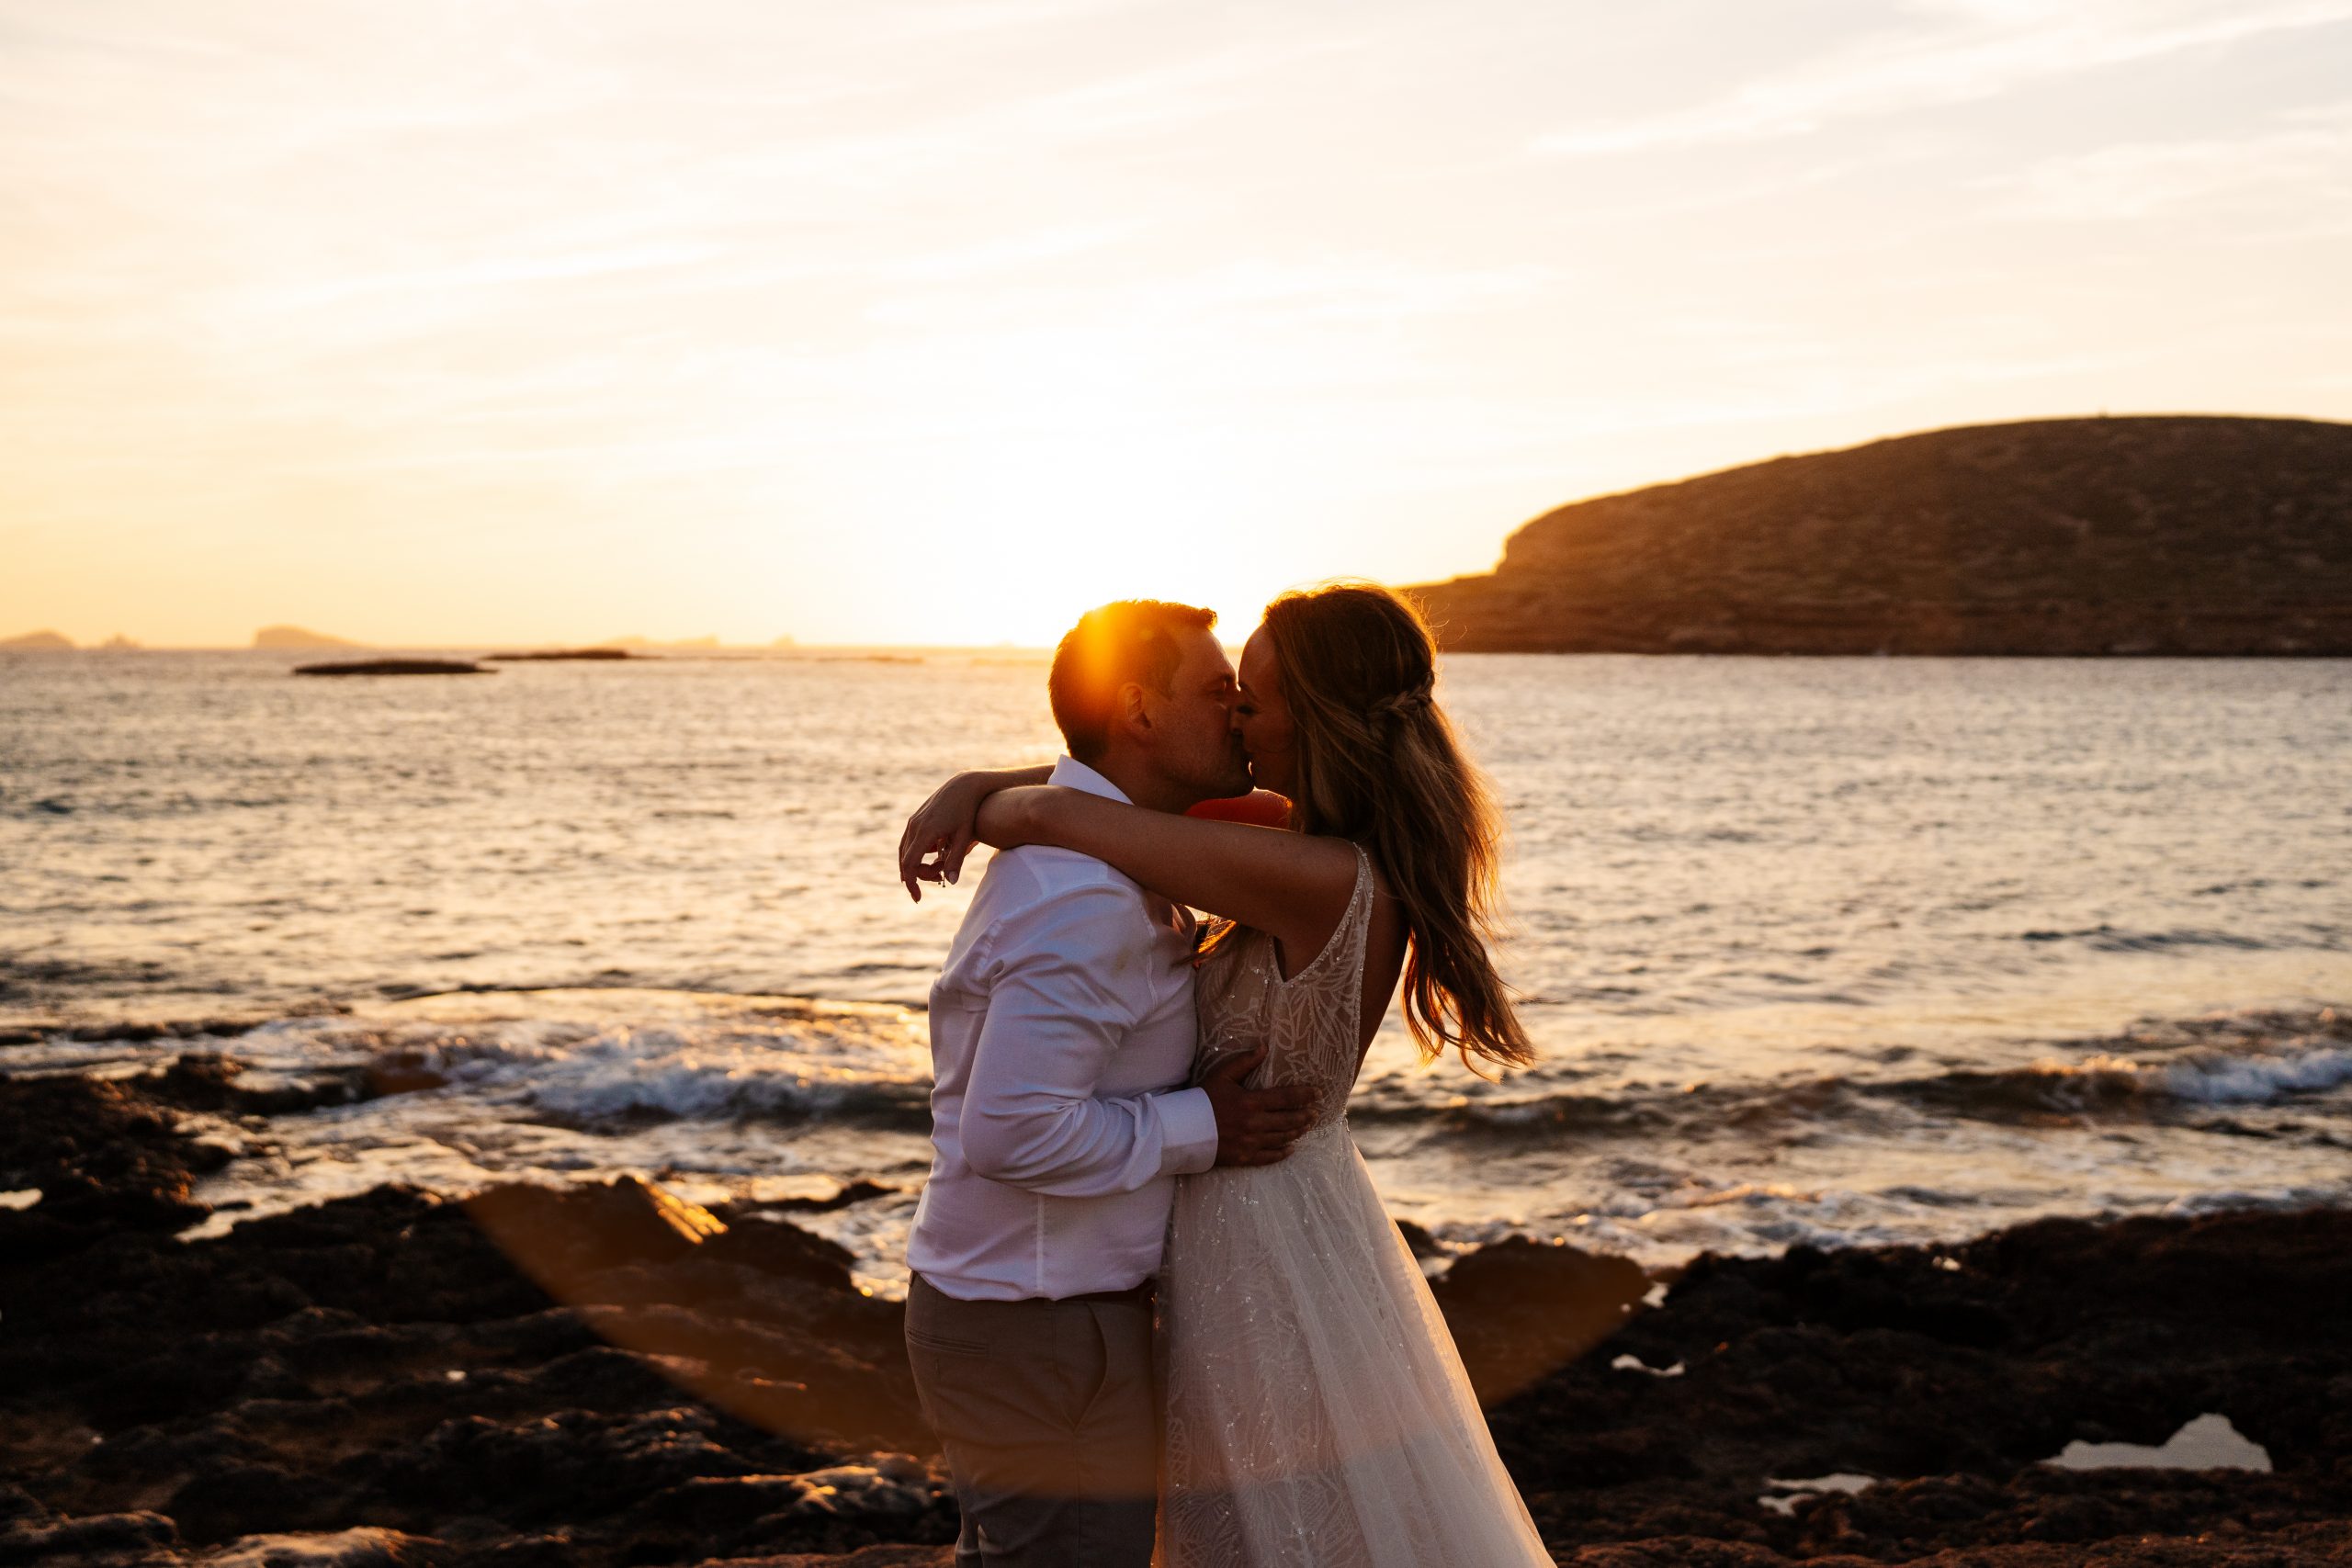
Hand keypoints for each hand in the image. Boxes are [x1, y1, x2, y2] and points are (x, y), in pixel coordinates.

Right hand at [898, 772, 992, 900]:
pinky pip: (908, 841)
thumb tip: (950, 883)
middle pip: (905, 860)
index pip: (910, 864)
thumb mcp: (965, 836)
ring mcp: (914, 821)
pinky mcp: (916, 818)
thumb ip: (956, 859)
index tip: (918, 897)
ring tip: (933, 873)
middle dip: (917, 875)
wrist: (965, 785)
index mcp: (925, 832)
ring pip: (904, 850)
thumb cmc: (968, 811)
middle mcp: (915, 826)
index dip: (912, 883)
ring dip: (915, 865)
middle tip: (938, 880)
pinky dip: (914, 854)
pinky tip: (925, 859)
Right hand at [1200, 1045, 1317, 1166]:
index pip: (1286, 1098)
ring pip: (1282, 1138)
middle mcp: (1255, 1123)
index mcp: (1251, 1102)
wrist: (1184, 1130)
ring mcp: (1251, 1142)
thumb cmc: (1202, 1099)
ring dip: (1297, 1131)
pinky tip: (1291, 1149)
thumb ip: (1244, 1062)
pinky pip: (1269, 1157)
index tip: (1317, 1093)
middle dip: (1305, 1115)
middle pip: (1289, 1120)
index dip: (1304, 1095)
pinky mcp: (1244, 1157)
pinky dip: (1282, 1153)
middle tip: (1316, 1112)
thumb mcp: (1222, 1075)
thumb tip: (1264, 1047)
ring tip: (1307, 1127)